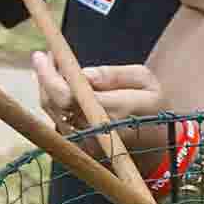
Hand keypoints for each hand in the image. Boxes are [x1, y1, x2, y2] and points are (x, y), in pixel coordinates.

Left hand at [32, 54, 167, 170]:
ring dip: (46, 88)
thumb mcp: (146, 82)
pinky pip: (57, 122)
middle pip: (55, 103)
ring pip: (52, 113)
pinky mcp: (81, 149)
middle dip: (44, 77)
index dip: (50, 75)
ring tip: (52, 67)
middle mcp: (95, 131)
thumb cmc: (154, 109)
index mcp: (115, 111)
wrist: (160, 148)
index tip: (43, 54)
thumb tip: (84, 73)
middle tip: (44, 56)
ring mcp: (86, 144)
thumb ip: (115, 75)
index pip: (69, 95)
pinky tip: (59, 87)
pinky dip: (53, 102)